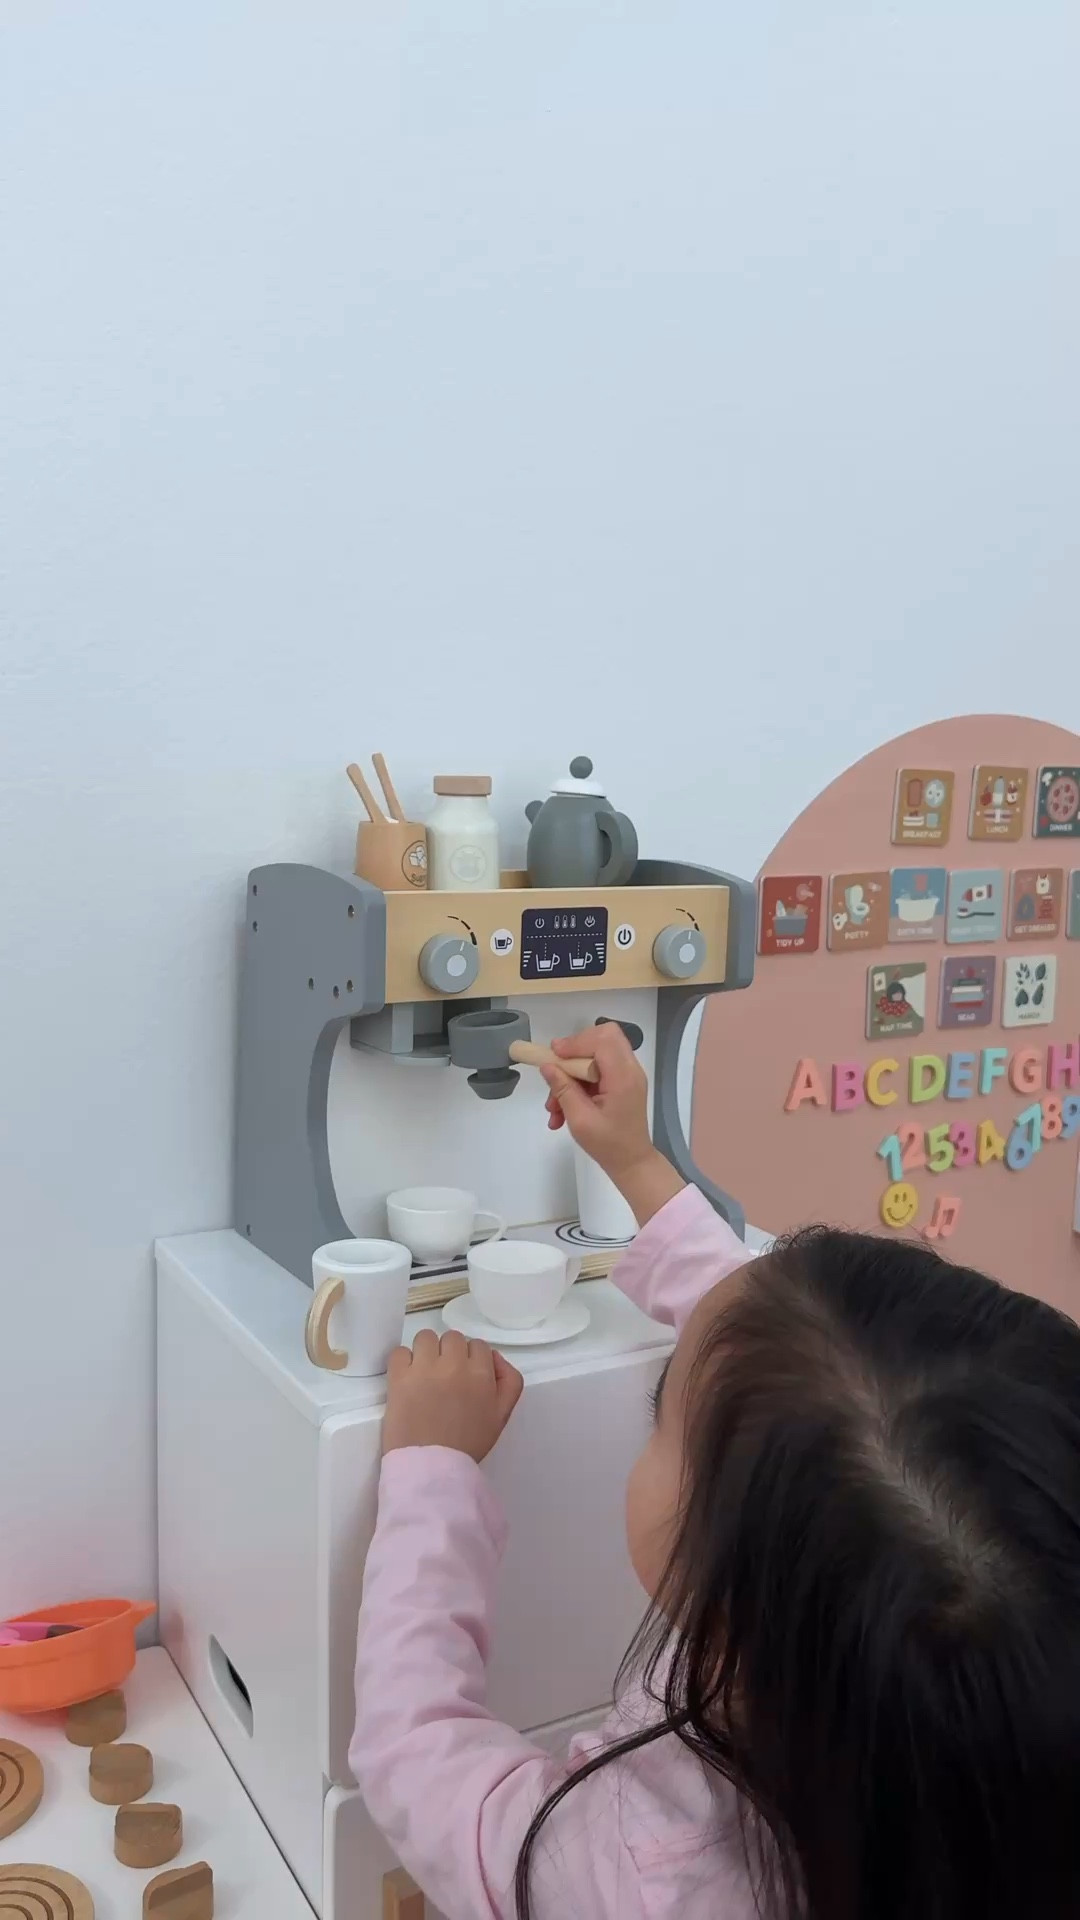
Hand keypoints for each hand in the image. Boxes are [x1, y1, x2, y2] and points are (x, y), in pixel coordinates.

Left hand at [383, 1330, 523, 1461]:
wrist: (432, 1467)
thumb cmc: (468, 1445)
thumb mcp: (501, 1416)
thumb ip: (509, 1382)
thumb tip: (493, 1358)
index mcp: (481, 1373)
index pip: (479, 1346)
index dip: (471, 1361)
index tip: (464, 1378)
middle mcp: (454, 1364)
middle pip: (453, 1338)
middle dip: (449, 1354)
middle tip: (444, 1377)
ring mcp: (424, 1368)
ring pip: (425, 1337)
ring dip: (425, 1352)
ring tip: (423, 1375)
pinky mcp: (399, 1376)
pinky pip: (399, 1352)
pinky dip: (402, 1362)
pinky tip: (406, 1379)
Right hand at [541, 1024, 684, 1224]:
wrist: (631, 1163)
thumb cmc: (608, 1145)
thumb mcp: (580, 1120)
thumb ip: (563, 1089)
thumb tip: (547, 1066)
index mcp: (623, 1077)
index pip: (603, 1040)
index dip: (576, 1042)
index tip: (554, 1056)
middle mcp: (629, 1069)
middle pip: (601, 1038)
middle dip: (573, 1051)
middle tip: (553, 1069)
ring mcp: (626, 1075)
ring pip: (594, 1055)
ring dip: (570, 1075)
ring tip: (553, 1106)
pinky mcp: (620, 1082)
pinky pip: (595, 1071)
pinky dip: (577, 1085)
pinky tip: (561, 1111)